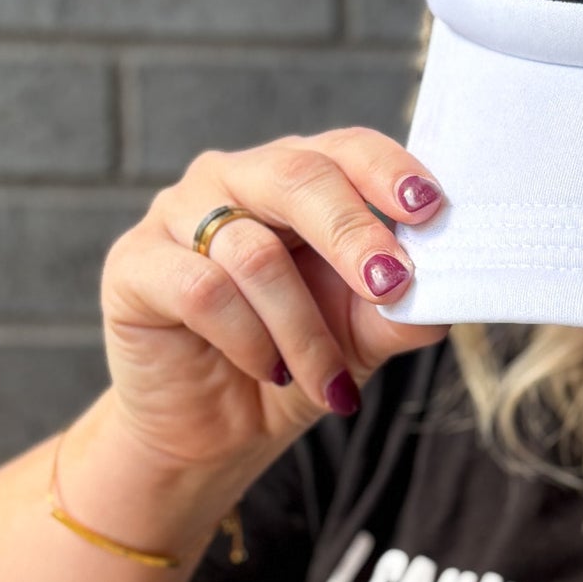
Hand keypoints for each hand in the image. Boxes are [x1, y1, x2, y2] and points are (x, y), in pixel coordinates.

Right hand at [99, 129, 450, 476]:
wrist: (215, 432)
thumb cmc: (292, 362)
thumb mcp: (362, 338)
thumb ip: (402, 310)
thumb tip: (448, 292)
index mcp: (297, 179)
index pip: (346, 149)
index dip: (389, 173)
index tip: (430, 211)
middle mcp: (234, 180)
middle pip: (296, 176)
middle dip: (352, 234)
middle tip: (389, 284)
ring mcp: (176, 215)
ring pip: (254, 251)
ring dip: (304, 329)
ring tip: (327, 380)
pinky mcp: (134, 264)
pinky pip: (202, 289)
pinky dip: (248, 338)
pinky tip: (267, 370)